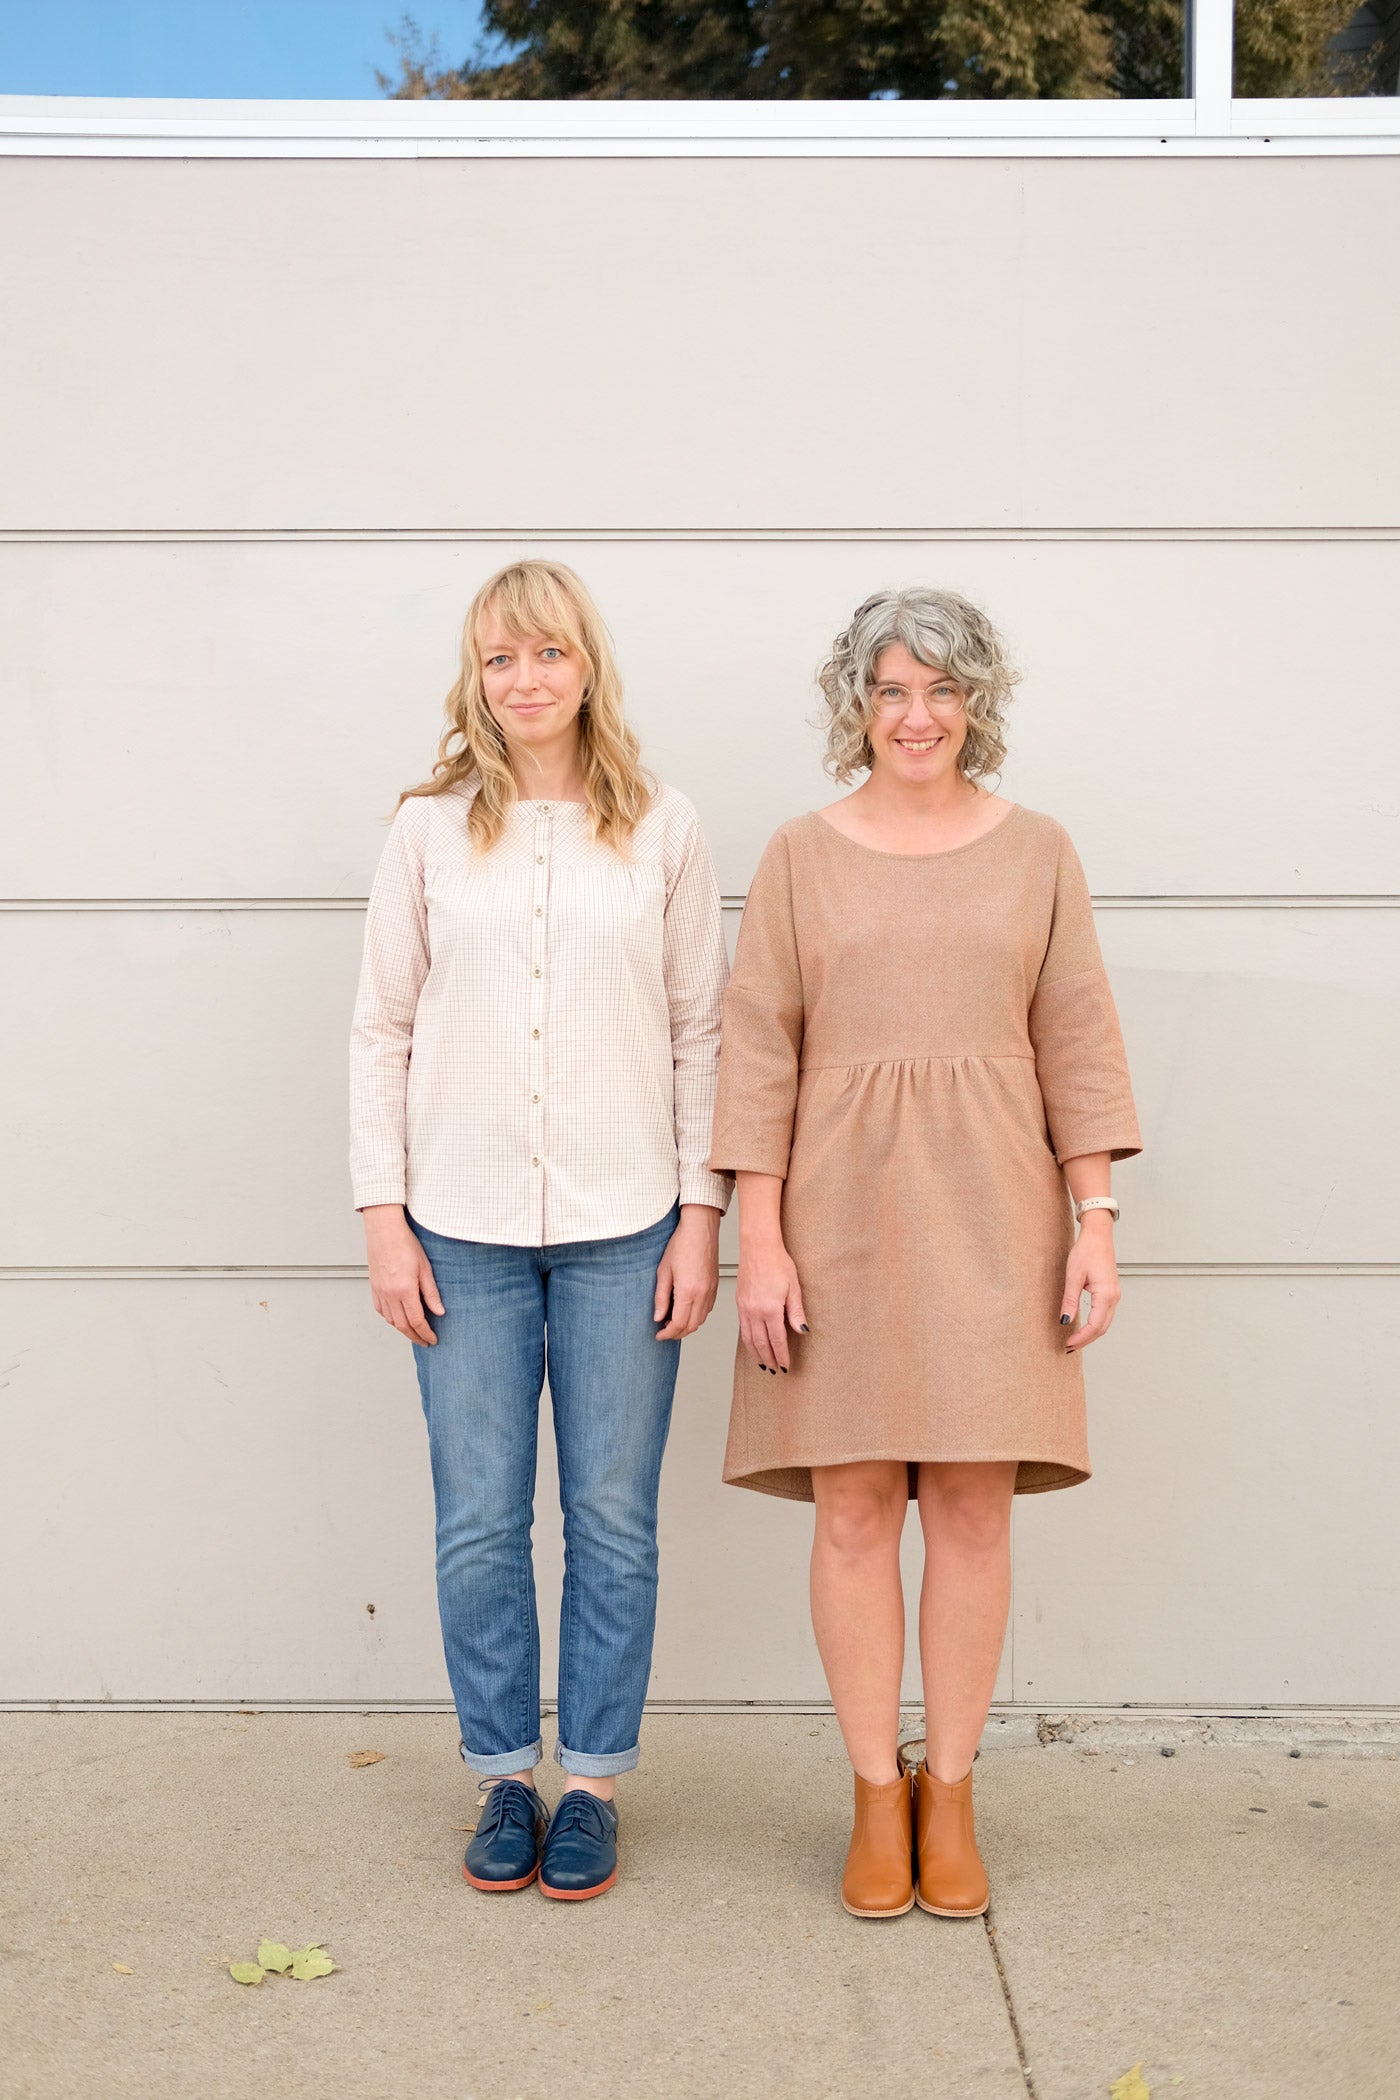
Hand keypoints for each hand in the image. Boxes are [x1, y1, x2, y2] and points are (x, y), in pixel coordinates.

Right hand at [363, 1206, 444, 1344]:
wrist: (384, 1232)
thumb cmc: (405, 1244)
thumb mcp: (425, 1268)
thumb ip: (431, 1293)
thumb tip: (439, 1312)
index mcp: (404, 1290)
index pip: (417, 1321)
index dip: (426, 1333)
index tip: (432, 1339)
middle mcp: (389, 1294)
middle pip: (402, 1325)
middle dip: (415, 1337)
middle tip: (425, 1341)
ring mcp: (380, 1292)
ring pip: (391, 1320)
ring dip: (403, 1329)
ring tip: (414, 1332)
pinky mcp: (374, 1288)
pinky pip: (381, 1311)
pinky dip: (390, 1319)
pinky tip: (398, 1318)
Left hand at [653, 1204, 720, 1340]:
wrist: (700, 1230)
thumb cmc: (683, 1244)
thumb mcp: (663, 1271)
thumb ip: (660, 1297)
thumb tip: (658, 1316)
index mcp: (688, 1291)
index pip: (678, 1324)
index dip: (667, 1334)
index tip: (659, 1334)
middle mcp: (703, 1294)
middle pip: (691, 1326)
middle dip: (677, 1334)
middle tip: (664, 1331)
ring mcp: (711, 1291)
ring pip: (701, 1320)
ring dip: (687, 1326)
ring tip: (673, 1321)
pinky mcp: (715, 1287)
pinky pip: (707, 1310)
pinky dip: (696, 1316)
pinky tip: (686, 1310)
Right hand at [736, 1237, 807, 1373]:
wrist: (758, 1247)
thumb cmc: (777, 1262)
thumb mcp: (794, 1287)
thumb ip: (796, 1312)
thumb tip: (802, 1330)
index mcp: (770, 1309)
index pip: (777, 1340)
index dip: (782, 1355)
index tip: (786, 1365)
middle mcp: (755, 1311)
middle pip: (761, 1343)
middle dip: (769, 1359)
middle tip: (775, 1370)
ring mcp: (745, 1308)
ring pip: (749, 1339)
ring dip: (757, 1354)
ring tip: (763, 1364)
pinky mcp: (739, 1303)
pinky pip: (742, 1328)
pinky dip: (747, 1341)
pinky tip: (752, 1344)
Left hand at [1060, 1214, 1119, 1352]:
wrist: (1098, 1235)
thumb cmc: (1086, 1251)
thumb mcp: (1073, 1276)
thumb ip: (1070, 1301)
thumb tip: (1065, 1321)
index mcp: (1106, 1295)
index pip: (1095, 1326)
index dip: (1081, 1338)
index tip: (1068, 1344)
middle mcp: (1114, 1297)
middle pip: (1102, 1328)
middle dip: (1086, 1340)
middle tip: (1069, 1347)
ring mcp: (1115, 1295)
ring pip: (1105, 1323)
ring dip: (1091, 1334)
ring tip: (1075, 1340)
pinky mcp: (1111, 1292)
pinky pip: (1105, 1315)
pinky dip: (1096, 1324)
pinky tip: (1084, 1326)